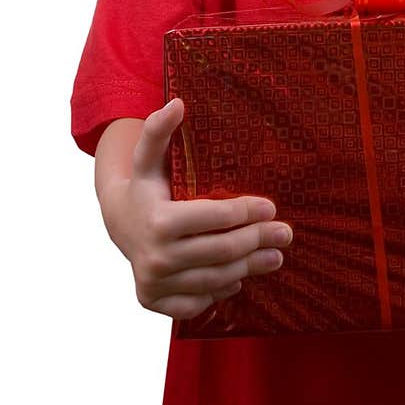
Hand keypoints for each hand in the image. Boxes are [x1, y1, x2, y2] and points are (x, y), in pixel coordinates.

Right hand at [102, 97, 292, 320]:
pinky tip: (237, 277)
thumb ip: (160, 130)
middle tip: (286, 233)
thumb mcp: (149, 157)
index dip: (247, 210)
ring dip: (250, 267)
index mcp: (159, 221)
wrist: (118, 224)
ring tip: (275, 256)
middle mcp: (155, 257)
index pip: (215, 217)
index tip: (271, 205)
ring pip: (216, 278)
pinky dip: (221, 290)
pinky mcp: (155, 302)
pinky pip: (199, 301)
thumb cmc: (145, 186)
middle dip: (259, 240)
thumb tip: (179, 102)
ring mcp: (154, 283)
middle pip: (222, 251)